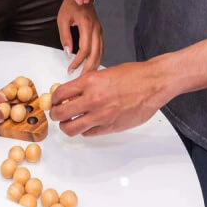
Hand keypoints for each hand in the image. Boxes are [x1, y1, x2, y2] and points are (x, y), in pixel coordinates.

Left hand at [49, 61, 173, 136]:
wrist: (153, 83)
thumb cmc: (134, 75)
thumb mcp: (104, 73)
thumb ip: (87, 84)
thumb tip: (72, 93)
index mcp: (90, 82)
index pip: (60, 94)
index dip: (53, 100)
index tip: (55, 101)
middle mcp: (93, 99)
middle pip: (61, 114)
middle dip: (56, 115)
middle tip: (57, 114)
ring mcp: (101, 116)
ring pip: (71, 129)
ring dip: (67, 126)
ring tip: (70, 123)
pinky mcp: (110, 127)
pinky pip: (89, 133)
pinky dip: (85, 130)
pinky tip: (89, 124)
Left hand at [57, 0, 103, 74]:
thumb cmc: (71, 5)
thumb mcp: (63, 19)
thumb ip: (65, 36)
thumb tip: (67, 52)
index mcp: (87, 25)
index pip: (84, 49)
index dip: (78, 61)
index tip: (71, 69)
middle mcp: (96, 29)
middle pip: (95, 53)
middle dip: (88, 68)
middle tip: (81, 79)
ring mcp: (100, 30)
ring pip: (100, 52)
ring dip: (94, 65)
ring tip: (87, 76)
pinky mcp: (100, 31)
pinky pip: (101, 48)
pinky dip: (98, 58)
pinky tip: (93, 65)